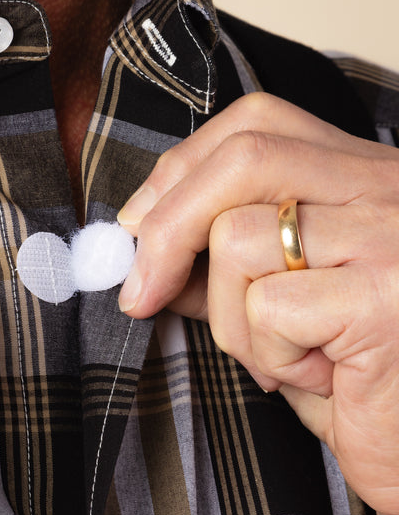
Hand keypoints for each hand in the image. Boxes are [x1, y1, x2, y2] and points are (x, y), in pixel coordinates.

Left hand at [117, 92, 398, 514]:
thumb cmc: (366, 390)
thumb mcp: (285, 316)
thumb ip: (225, 271)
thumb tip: (143, 250)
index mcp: (368, 181)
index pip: (260, 124)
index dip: (182, 171)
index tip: (139, 230)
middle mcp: (388, 190)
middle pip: (243, 158)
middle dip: (168, 229)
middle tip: (141, 295)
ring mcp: (389, 237)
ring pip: (239, 240)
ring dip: (233, 321)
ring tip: (286, 360)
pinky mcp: (382, 297)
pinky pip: (267, 307)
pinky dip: (269, 356)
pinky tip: (321, 378)